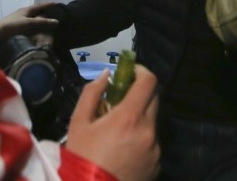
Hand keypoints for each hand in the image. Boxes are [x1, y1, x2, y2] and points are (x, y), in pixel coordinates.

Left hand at [0, 1, 58, 58]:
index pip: (39, 6)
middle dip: (43, 13)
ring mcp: (17, 22)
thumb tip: (57, 21)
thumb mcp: (29, 23)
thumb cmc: (13, 27)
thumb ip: (42, 22)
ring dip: (37, 21)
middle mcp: (21, 14)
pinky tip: (35, 34)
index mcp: (25, 10)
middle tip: (52, 15)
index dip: (47, 4)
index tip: (56, 4)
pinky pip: (27, 28)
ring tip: (45, 26)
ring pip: (30, 20)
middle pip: (34, 12)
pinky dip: (33, 29)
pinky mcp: (14, 30)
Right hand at [65, 64, 159, 180]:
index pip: (149, 82)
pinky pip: (152, 142)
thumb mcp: (78, 123)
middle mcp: (149, 130)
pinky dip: (142, 139)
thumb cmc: (83, 157)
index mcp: (130, 116)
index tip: (129, 73)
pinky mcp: (157, 164)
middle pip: (154, 99)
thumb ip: (92, 93)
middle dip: (140, 93)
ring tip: (119, 131)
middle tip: (122, 98)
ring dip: (140, 118)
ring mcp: (155, 149)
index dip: (141, 71)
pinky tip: (124, 150)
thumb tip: (106, 75)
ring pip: (152, 122)